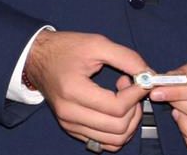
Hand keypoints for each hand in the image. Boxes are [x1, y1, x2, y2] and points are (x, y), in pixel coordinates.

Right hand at [23, 31, 148, 151]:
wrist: (36, 58)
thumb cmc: (65, 48)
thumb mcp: (96, 43)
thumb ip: (127, 58)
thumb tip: (150, 76)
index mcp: (72, 90)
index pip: (117, 107)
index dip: (136, 95)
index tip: (141, 81)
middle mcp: (69, 113)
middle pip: (118, 127)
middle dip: (135, 108)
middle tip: (130, 88)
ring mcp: (69, 124)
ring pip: (115, 140)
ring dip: (129, 122)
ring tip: (123, 100)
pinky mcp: (71, 129)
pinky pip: (105, 143)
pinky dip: (118, 131)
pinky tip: (115, 111)